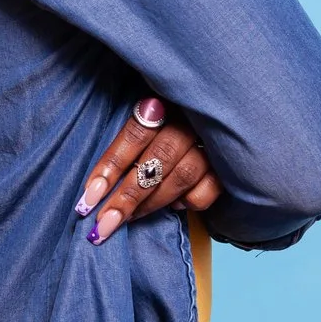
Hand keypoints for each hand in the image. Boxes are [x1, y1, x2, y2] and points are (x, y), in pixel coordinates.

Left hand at [75, 96, 220, 244]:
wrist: (225, 101)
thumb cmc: (169, 114)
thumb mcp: (146, 111)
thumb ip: (129, 138)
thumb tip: (97, 185)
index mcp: (166, 98)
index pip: (135, 134)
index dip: (110, 166)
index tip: (88, 197)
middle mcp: (192, 118)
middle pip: (157, 160)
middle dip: (128, 196)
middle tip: (105, 223)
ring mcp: (215, 139)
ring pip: (182, 176)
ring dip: (152, 202)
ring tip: (129, 218)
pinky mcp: (232, 162)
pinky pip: (210, 188)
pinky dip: (190, 201)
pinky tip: (174, 205)